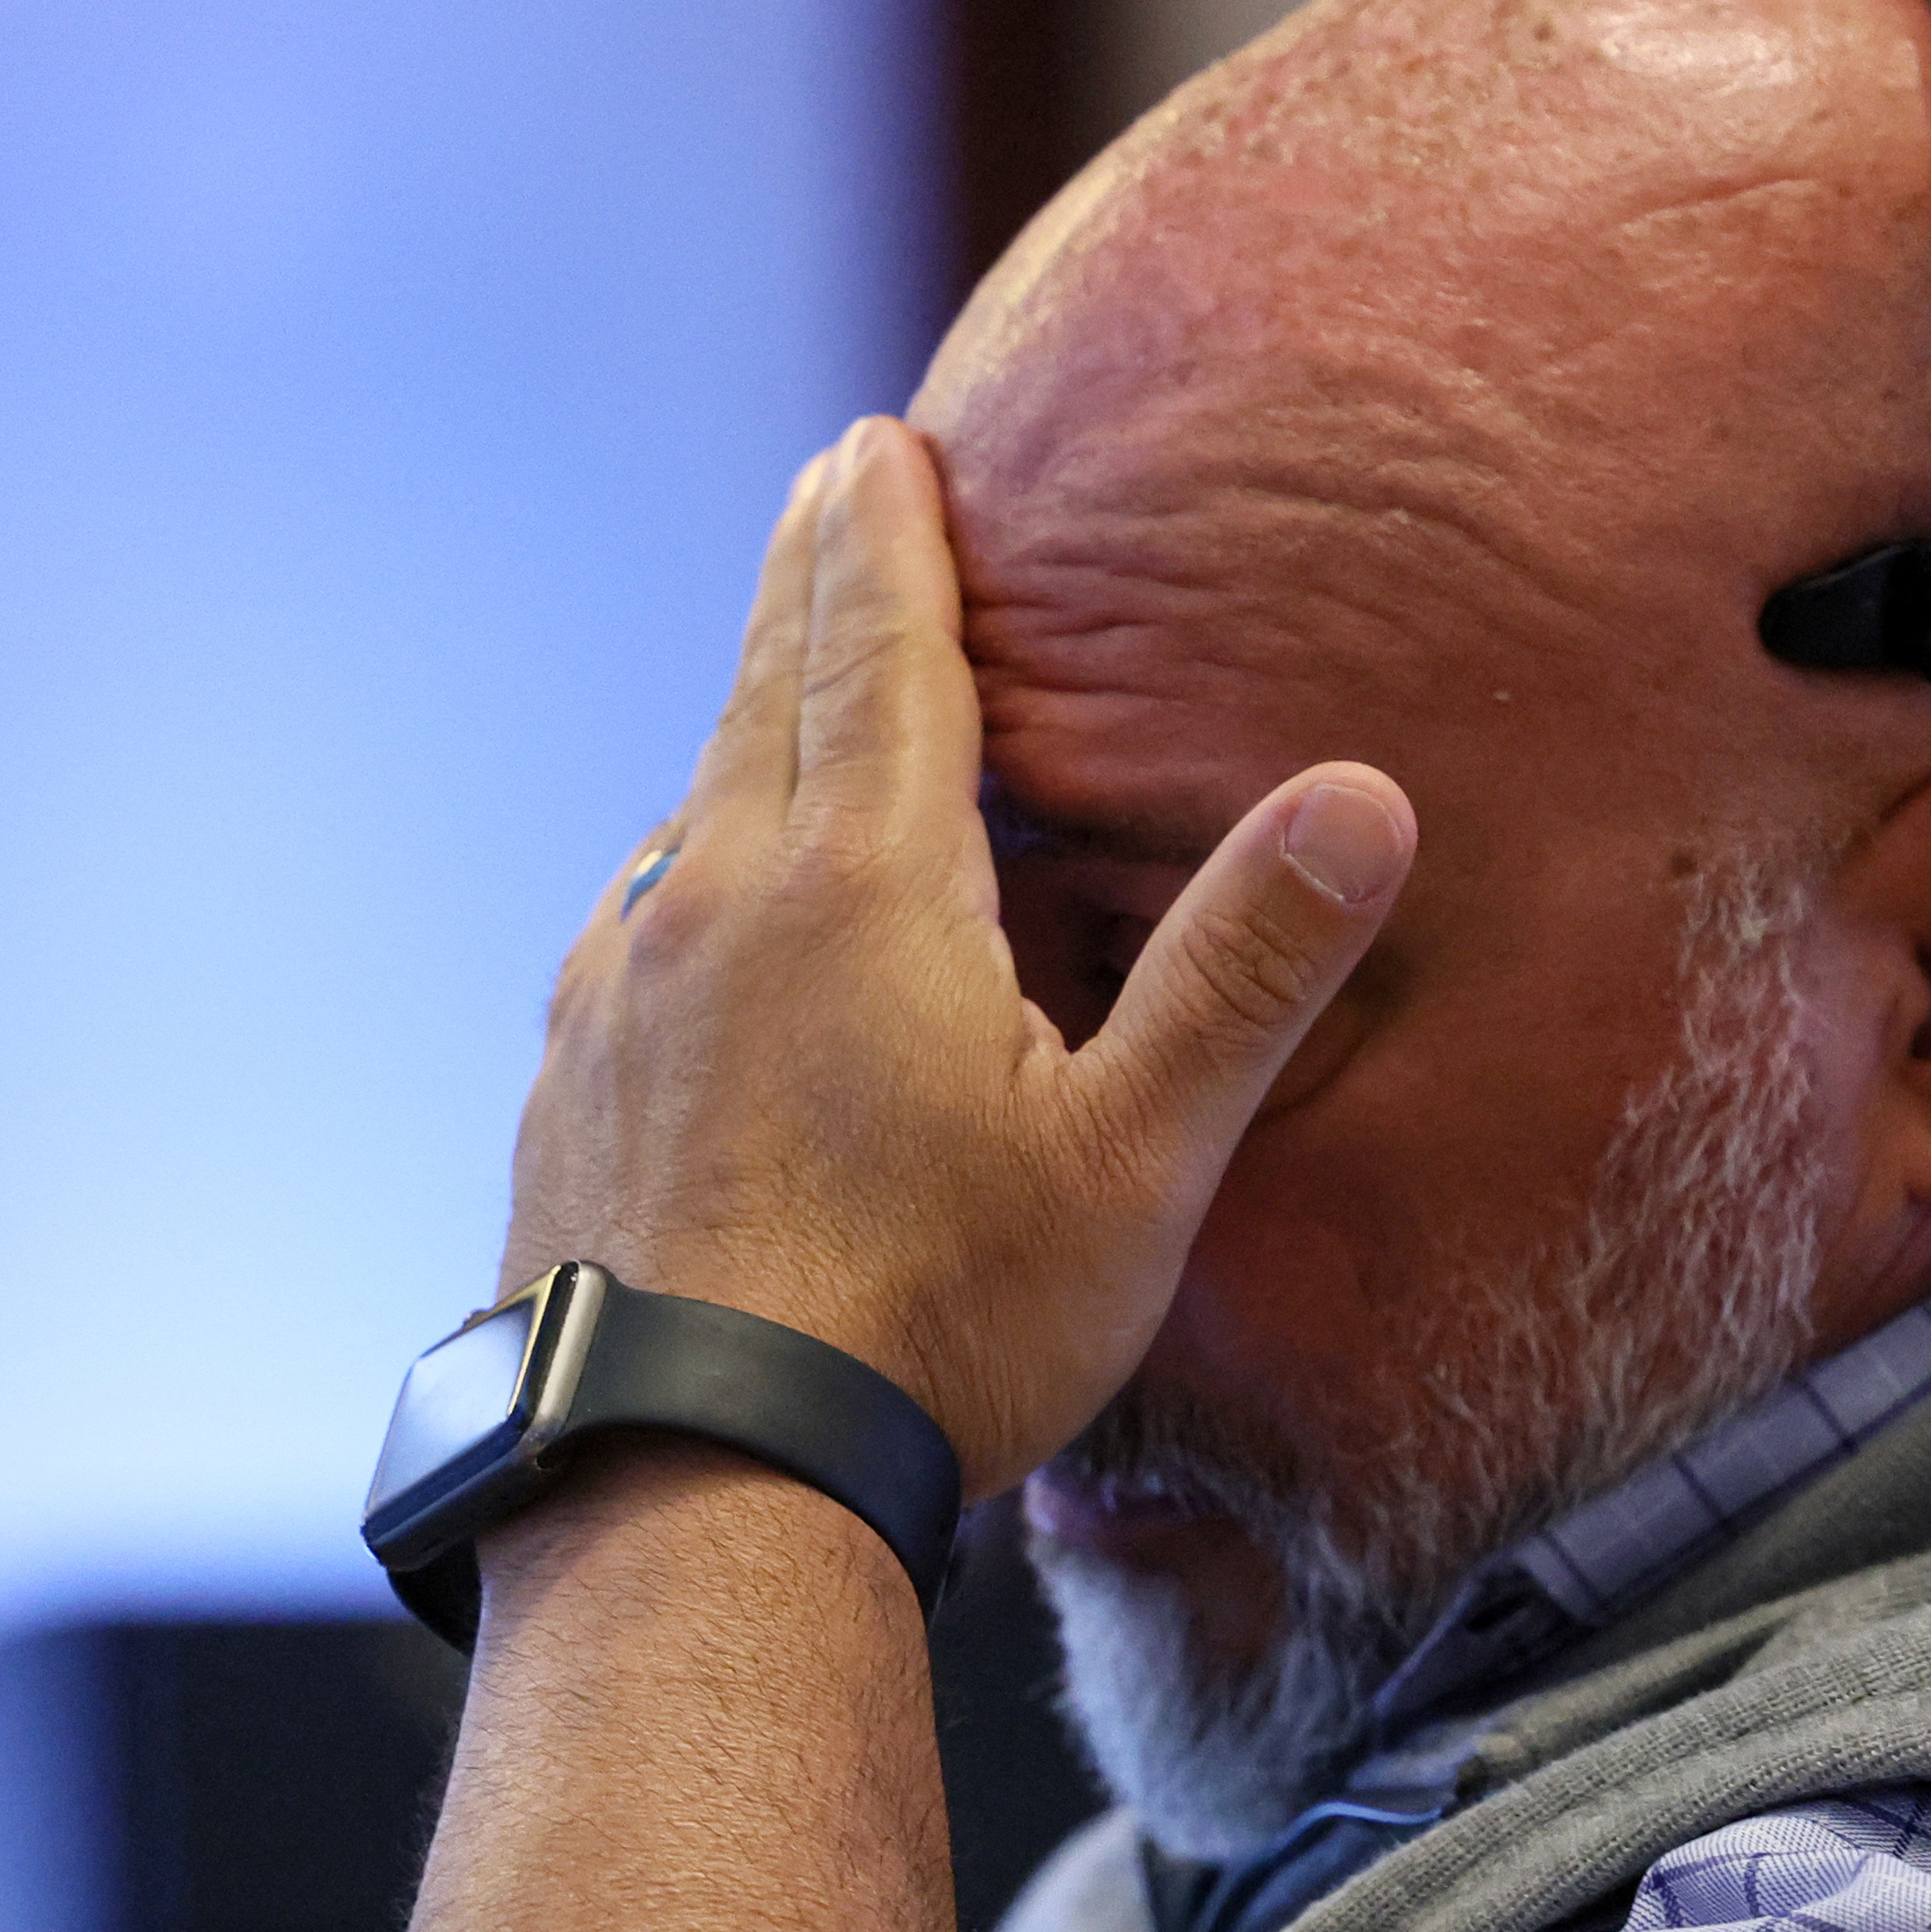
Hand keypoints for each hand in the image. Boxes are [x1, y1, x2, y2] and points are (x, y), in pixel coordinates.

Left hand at [499, 415, 1414, 1497]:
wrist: (689, 1492)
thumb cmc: (938, 1325)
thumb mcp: (1135, 1154)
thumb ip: (1246, 969)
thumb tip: (1365, 795)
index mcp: (859, 885)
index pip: (873, 651)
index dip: (887, 535)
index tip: (878, 440)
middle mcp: (712, 903)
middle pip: (763, 692)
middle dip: (808, 580)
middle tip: (831, 487)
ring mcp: (617, 993)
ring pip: (689, 809)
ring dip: (744, 729)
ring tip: (780, 695)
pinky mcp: (566, 1085)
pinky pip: (630, 929)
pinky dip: (681, 874)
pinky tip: (689, 915)